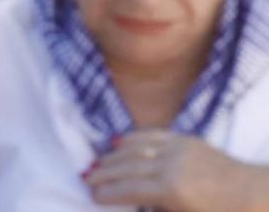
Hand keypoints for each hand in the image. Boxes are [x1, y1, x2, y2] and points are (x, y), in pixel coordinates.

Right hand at [85, 129, 265, 209]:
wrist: (256, 195)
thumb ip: (158, 209)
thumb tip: (135, 205)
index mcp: (171, 191)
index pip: (129, 190)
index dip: (108, 193)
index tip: (92, 196)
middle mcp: (170, 166)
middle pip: (127, 167)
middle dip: (104, 173)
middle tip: (86, 178)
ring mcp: (179, 149)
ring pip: (136, 149)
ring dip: (113, 156)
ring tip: (97, 164)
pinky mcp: (188, 140)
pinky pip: (153, 135)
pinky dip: (133, 137)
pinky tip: (118, 142)